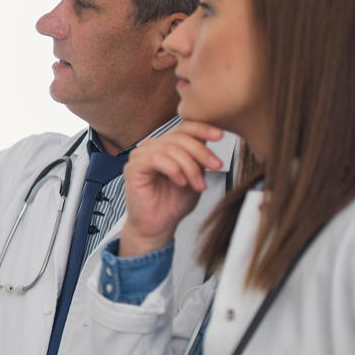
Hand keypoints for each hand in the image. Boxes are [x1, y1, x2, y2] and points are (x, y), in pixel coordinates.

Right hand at [120, 121, 224, 256]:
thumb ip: (200, 157)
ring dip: (189, 167)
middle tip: (215, 167)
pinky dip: (173, 169)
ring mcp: (140, 156)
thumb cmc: (173, 203)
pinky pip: (156, 158)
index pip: (184, 127)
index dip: (203, 128)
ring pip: (171, 148)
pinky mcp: (133, 168)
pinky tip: (180, 182)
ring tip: (197, 184)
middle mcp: (152, 147)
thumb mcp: (195, 175)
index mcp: (166, 145)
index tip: (221, 136)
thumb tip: (214, 137)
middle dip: (201, 153)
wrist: (158, 227)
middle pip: (180, 137)